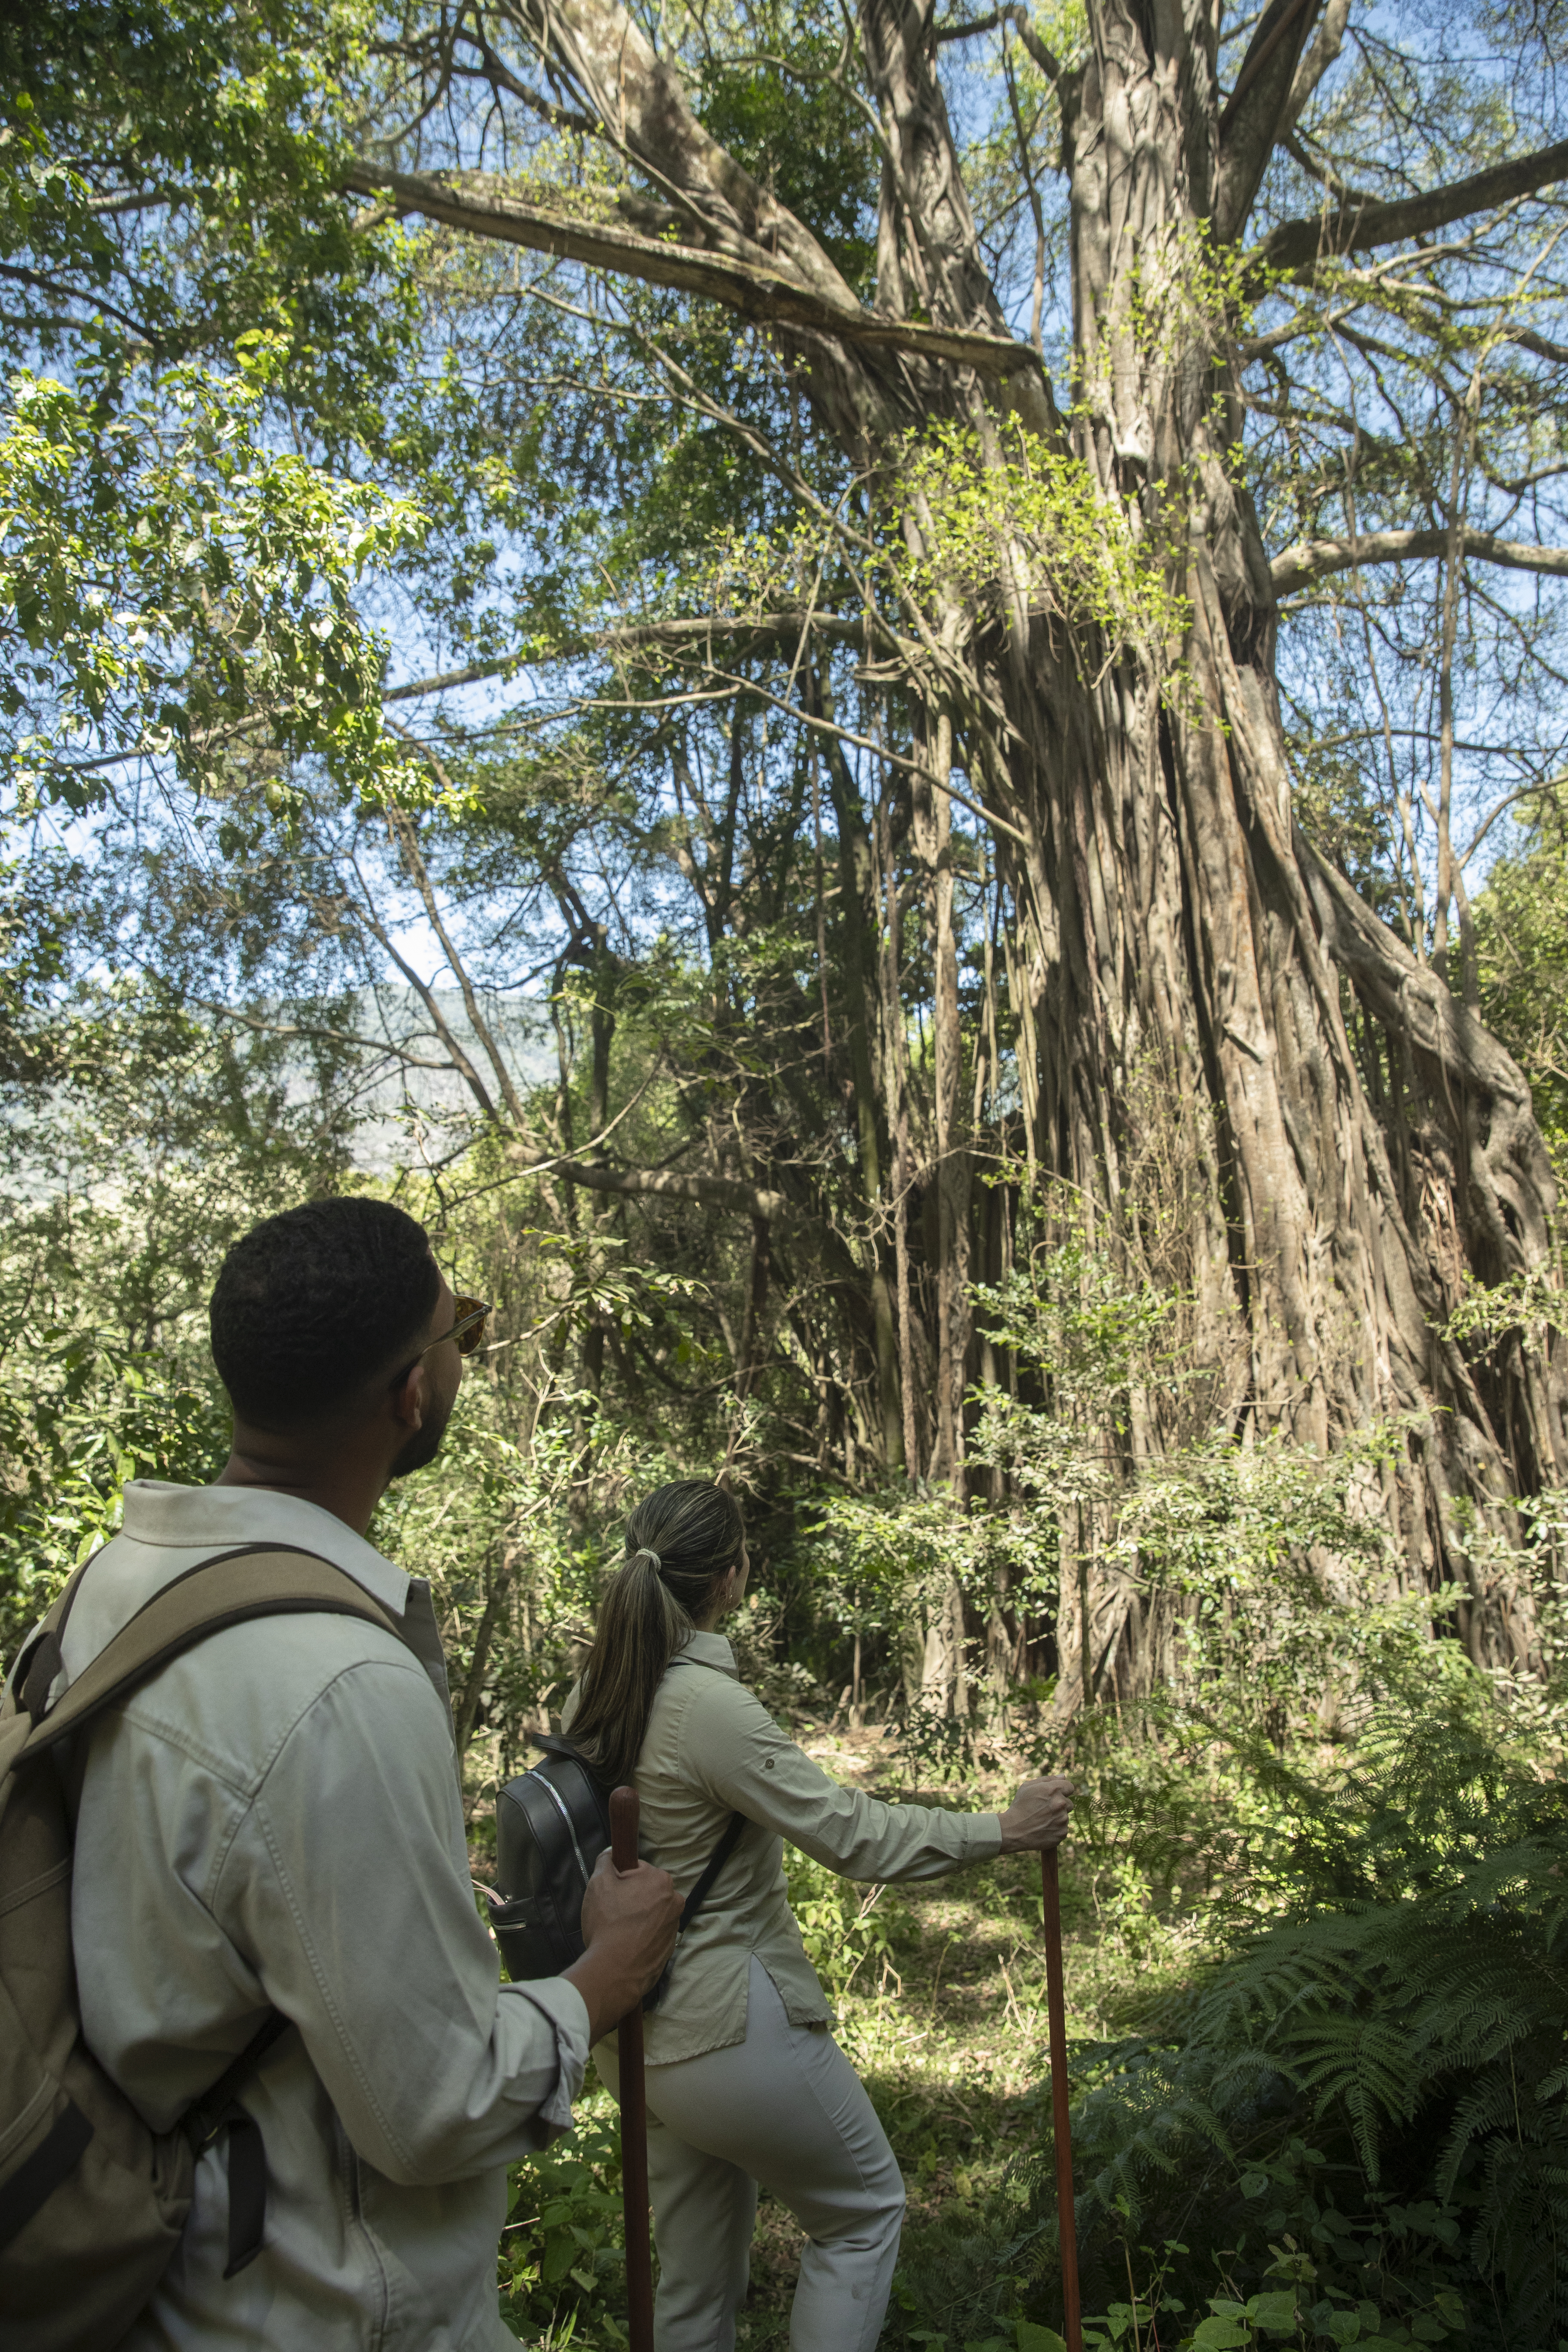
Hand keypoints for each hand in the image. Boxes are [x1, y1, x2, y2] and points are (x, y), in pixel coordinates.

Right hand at [563, 1849, 683, 2041]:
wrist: (614, 1972)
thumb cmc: (607, 1924)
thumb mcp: (598, 1883)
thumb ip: (606, 1860)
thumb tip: (612, 1853)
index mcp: (661, 1880)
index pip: (637, 1870)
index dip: (619, 1880)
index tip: (610, 1894)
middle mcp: (674, 1901)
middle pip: (646, 1891)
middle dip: (630, 1898)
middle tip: (611, 1913)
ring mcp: (673, 1926)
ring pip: (650, 1913)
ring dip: (637, 1918)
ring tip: (617, 1931)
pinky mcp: (669, 1948)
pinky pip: (652, 1934)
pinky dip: (641, 1936)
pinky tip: (626, 1944)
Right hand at [997, 1775, 1073, 1852]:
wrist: (1013, 1831)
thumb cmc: (1019, 1807)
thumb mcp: (1028, 1787)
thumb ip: (1048, 1779)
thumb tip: (1063, 1777)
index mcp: (1053, 1790)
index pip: (1070, 1787)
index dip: (1061, 1791)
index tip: (1053, 1797)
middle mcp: (1060, 1804)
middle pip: (1069, 1804)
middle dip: (1060, 1806)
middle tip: (1044, 1810)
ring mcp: (1062, 1820)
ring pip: (1065, 1817)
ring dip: (1057, 1818)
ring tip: (1042, 1821)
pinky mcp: (1062, 1833)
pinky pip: (1063, 1829)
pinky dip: (1055, 1830)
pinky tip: (1043, 1830)